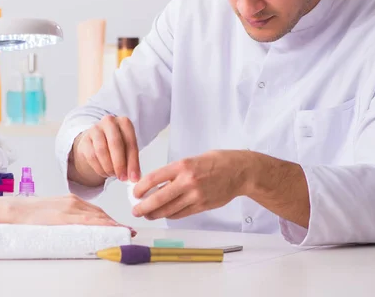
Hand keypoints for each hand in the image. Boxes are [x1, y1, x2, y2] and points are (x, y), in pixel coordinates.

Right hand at [0, 194, 134, 234]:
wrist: (15, 210)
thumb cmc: (31, 213)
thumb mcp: (53, 211)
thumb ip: (66, 215)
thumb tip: (76, 226)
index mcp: (71, 200)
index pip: (95, 210)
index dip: (109, 218)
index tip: (120, 226)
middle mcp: (73, 202)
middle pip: (100, 213)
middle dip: (114, 222)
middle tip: (127, 231)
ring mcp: (69, 208)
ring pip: (97, 216)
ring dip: (112, 224)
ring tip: (124, 232)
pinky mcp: (64, 216)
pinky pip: (87, 220)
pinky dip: (102, 224)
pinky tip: (110, 228)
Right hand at [71, 115, 140, 182]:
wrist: (97, 141)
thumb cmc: (116, 145)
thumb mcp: (127, 149)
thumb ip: (131, 160)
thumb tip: (134, 177)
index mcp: (124, 122)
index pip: (130, 142)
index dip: (133, 162)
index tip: (134, 177)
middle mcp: (109, 122)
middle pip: (115, 143)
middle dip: (120, 164)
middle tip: (122, 178)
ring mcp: (95, 129)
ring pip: (102, 151)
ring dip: (108, 167)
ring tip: (113, 175)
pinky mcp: (84, 139)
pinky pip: (92, 156)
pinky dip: (99, 168)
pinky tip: (104, 173)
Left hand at [131, 150, 251, 219]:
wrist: (240, 172)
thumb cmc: (216, 162)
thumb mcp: (192, 160)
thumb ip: (175, 172)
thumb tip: (156, 184)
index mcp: (183, 166)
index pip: (154, 178)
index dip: (140, 187)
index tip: (134, 193)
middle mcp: (188, 181)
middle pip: (159, 198)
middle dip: (143, 206)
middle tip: (135, 210)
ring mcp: (196, 196)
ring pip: (169, 210)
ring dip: (155, 214)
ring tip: (147, 214)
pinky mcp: (202, 206)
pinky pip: (181, 214)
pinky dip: (170, 215)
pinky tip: (164, 214)